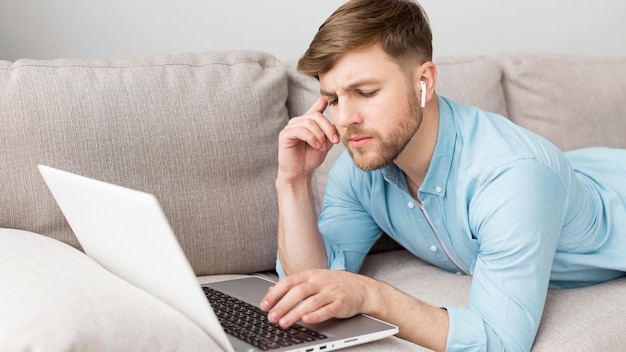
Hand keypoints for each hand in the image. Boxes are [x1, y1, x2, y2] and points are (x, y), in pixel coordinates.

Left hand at [259, 269, 375, 328]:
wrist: (363, 289)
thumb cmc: (335, 285)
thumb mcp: (314, 280)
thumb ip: (294, 285)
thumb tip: (271, 290)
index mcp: (311, 275)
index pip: (289, 282)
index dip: (275, 294)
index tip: (264, 305)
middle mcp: (320, 282)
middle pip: (297, 292)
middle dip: (282, 305)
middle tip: (271, 317)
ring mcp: (331, 292)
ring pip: (310, 302)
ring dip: (295, 313)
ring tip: (284, 323)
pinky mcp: (341, 303)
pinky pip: (327, 309)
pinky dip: (316, 315)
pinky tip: (306, 321)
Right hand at [277, 97, 339, 182]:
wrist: (300, 174)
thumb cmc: (311, 159)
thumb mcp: (325, 143)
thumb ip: (330, 132)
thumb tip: (338, 120)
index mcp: (308, 122)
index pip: (317, 107)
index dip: (323, 101)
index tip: (330, 98)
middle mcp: (299, 122)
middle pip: (316, 116)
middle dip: (328, 128)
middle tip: (334, 141)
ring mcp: (291, 127)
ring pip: (309, 122)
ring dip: (319, 135)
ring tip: (322, 147)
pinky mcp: (285, 134)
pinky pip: (300, 130)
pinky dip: (311, 137)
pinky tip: (316, 145)